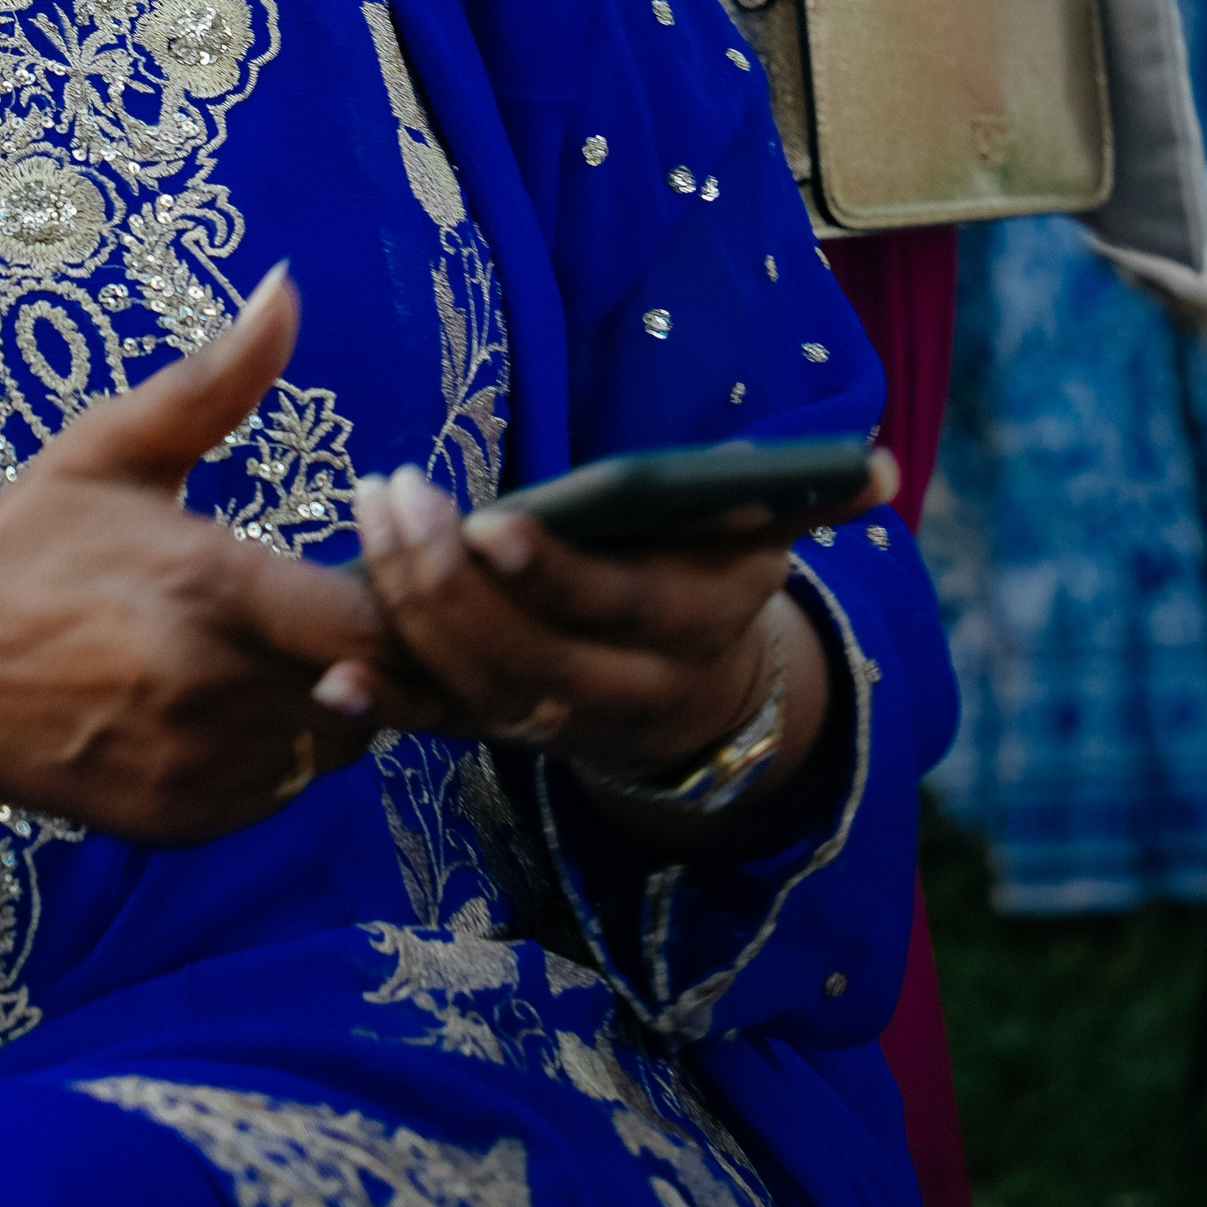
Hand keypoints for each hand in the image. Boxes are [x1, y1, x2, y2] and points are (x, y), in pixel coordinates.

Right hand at [0, 267, 404, 841]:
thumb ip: (213, 380)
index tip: (377, 565)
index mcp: (207, 586)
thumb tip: (287, 288)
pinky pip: (283, 791)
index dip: (397, 597)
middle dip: (373, 652)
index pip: (373, 621)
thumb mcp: (108, 450)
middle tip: (337, 609)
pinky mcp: (184, 821)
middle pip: (369, 689)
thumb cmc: (28, 549)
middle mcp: (210, 688)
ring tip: (279, 650)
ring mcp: (197, 765)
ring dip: (330, 704)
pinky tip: (234, 703)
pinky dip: (281, 752)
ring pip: (333, 746)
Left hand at [349, 450, 896, 841]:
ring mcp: (552, 727)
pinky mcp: (500, 736)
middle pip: (523, 653)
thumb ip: (801, 504)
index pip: (613, 609)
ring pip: (472, 687)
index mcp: (685, 637)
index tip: (491, 522)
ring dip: (407, 610)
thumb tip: (874, 470)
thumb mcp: (762, 548)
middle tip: (394, 490)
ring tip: (368, 515)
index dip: (553, 575)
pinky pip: (436, 729)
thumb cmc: (714, 584)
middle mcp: (617, 696)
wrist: (703, 710)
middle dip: (450, 577)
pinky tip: (331, 673)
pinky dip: (384, 705)